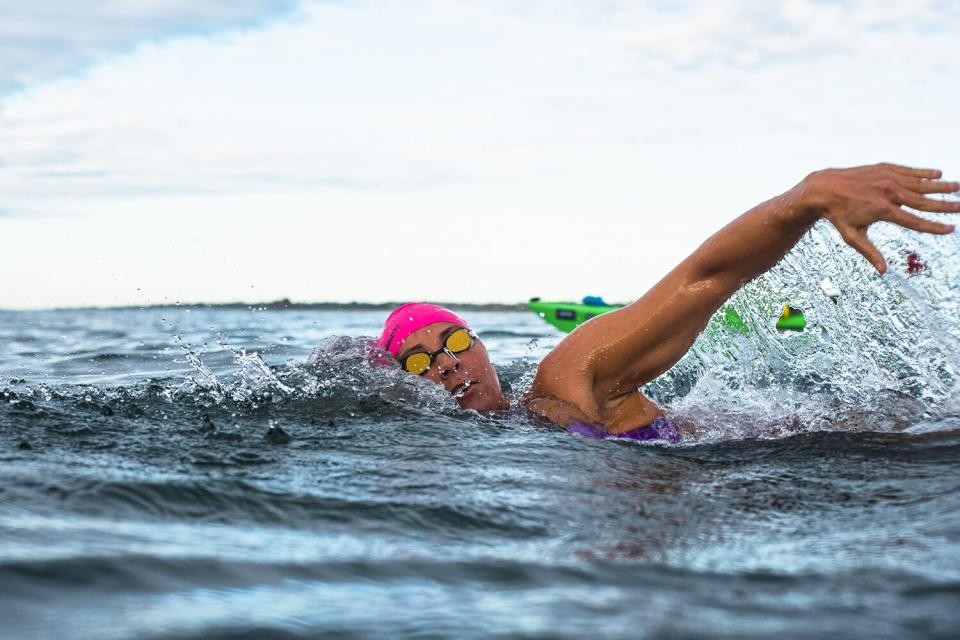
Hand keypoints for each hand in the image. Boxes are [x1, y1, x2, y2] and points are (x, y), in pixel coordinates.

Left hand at [802, 163, 959, 272]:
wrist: (824, 188)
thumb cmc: (838, 216)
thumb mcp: (851, 237)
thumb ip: (870, 252)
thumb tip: (883, 271)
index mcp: (883, 211)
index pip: (915, 221)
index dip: (934, 226)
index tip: (950, 229)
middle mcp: (888, 193)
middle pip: (922, 200)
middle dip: (944, 205)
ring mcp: (887, 178)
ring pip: (919, 183)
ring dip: (940, 186)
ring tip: (957, 187)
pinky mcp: (884, 168)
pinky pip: (908, 171)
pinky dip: (923, 172)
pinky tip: (937, 174)